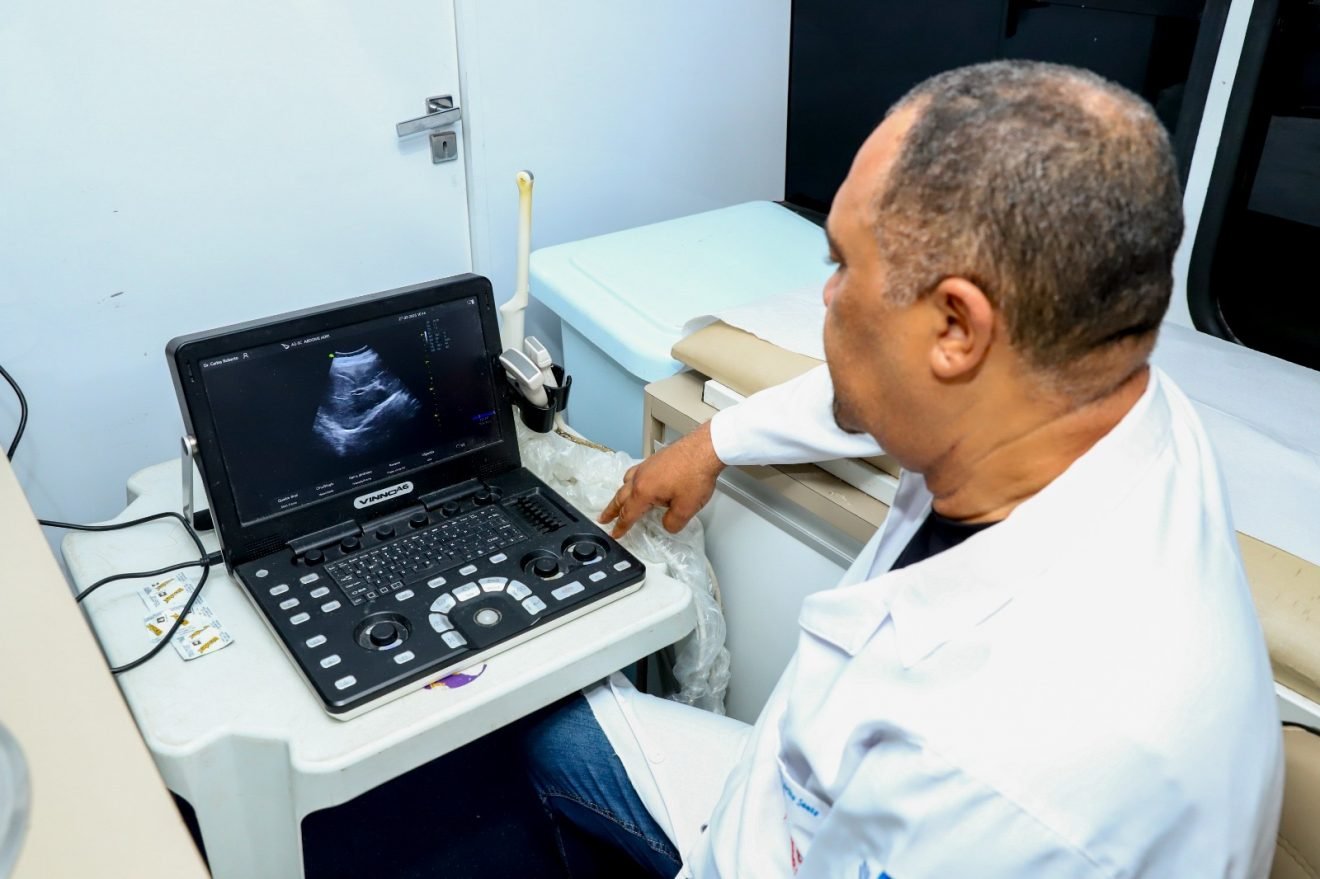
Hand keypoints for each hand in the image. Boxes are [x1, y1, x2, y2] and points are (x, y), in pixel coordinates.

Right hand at [599, 421, 725, 537]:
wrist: (705, 448)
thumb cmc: (695, 475)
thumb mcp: (686, 509)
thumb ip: (673, 522)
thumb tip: (667, 525)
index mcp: (643, 491)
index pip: (628, 514)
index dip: (621, 527)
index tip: (615, 533)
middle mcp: (640, 477)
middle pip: (621, 497)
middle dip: (612, 510)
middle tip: (603, 518)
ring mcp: (646, 466)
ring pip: (626, 482)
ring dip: (620, 494)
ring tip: (619, 501)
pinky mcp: (655, 459)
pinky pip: (636, 472)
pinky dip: (631, 481)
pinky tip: (638, 482)